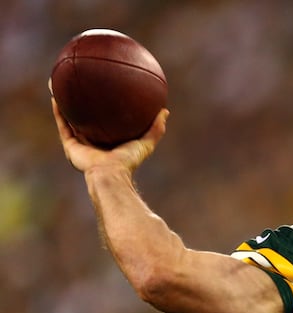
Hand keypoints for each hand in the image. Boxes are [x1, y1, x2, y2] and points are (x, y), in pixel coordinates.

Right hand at [51, 97, 168, 174]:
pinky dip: (58, 111)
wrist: (110, 174)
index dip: (106, 110)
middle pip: (87, 120)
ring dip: (65, 104)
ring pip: (71, 120)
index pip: (107, 124)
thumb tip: (165, 111)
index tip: (107, 94)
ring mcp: (80, 144)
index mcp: (110, 143)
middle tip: (84, 86)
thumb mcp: (146, 143)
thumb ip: (156, 129)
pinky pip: (62, 125)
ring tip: (62, 86)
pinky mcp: (70, 146)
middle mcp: (94, 143)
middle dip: (84, 105)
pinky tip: (55, 95)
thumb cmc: (128, 161)